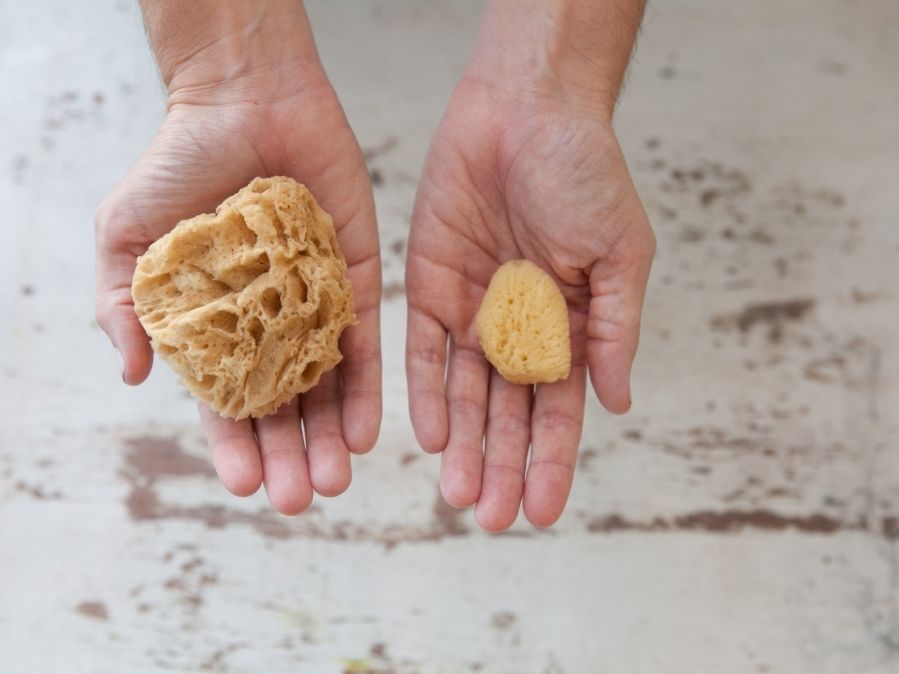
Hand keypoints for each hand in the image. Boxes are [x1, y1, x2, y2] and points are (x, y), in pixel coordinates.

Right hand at [95, 10, 380, 513]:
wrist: (243, 103)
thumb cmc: (176, 165)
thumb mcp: (126, 236)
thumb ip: (122, 304)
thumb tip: (133, 375)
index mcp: (218, 327)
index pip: (228, 401)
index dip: (236, 445)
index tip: (245, 486)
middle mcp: (271, 326)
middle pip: (284, 405)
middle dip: (291, 454)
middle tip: (302, 497)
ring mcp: (316, 306)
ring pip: (328, 385)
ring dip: (333, 435)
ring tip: (337, 478)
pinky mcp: (359, 279)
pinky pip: (366, 341)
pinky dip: (368, 386)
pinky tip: (371, 430)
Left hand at [405, 74, 654, 529]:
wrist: (527, 111)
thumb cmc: (586, 175)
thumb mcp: (621, 255)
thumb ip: (615, 331)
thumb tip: (617, 405)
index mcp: (570, 328)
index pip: (559, 410)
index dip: (550, 460)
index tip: (542, 509)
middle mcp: (518, 330)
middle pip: (507, 414)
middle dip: (501, 466)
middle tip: (490, 517)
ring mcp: (473, 312)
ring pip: (465, 394)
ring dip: (463, 445)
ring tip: (459, 494)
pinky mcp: (429, 287)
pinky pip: (424, 350)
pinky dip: (427, 393)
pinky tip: (431, 435)